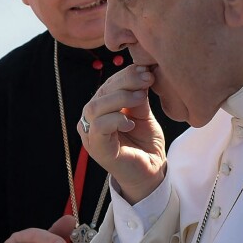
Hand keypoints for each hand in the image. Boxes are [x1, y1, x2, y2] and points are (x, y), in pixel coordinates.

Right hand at [79, 65, 166, 204]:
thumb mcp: (143, 114)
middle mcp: (91, 121)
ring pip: (95, 107)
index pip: (107, 85)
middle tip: (147, 80)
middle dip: (125, 82)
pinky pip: (99, 127)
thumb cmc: (145, 143)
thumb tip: (141, 72)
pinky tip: (131, 123)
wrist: (151, 171)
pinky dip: (115, 120)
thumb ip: (137, 97)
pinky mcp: (97, 149)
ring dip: (120, 98)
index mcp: (101, 110)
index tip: (147, 71)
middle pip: (100, 93)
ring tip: (141, 98)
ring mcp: (91, 135)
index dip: (126, 75)